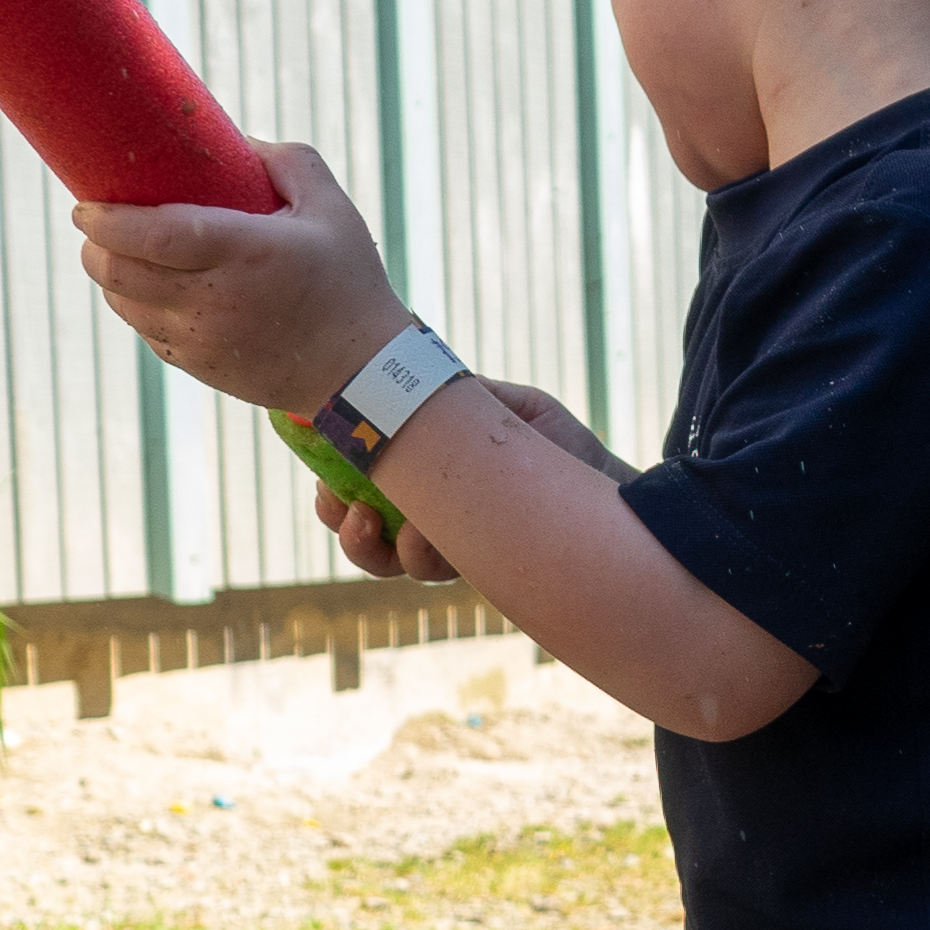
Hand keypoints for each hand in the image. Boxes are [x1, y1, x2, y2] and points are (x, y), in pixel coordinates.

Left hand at [73, 143, 404, 412]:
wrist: (362, 373)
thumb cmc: (349, 282)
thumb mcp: (333, 209)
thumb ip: (287, 162)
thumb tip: (236, 142)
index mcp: (245, 253)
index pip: (154, 236)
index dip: (107, 221)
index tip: (86, 206)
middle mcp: (215, 300)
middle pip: (120, 272)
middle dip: (95, 245)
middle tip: (95, 223)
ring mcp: (201, 340)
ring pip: (123, 305)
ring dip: (111, 276)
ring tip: (120, 253)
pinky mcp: (198, 367)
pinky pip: (145, 332)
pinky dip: (136, 307)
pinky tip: (152, 289)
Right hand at [315, 379, 602, 579]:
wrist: (614, 485)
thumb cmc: (560, 446)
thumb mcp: (508, 406)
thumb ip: (459, 394)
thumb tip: (410, 360)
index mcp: (431, 487)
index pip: (368, 491)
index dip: (333, 487)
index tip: (316, 463)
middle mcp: (440, 526)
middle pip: (370, 542)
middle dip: (343, 527)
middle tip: (336, 502)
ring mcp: (462, 552)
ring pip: (399, 565)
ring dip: (372, 548)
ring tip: (370, 517)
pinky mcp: (488, 569)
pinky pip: (441, 569)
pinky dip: (422, 552)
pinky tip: (421, 531)